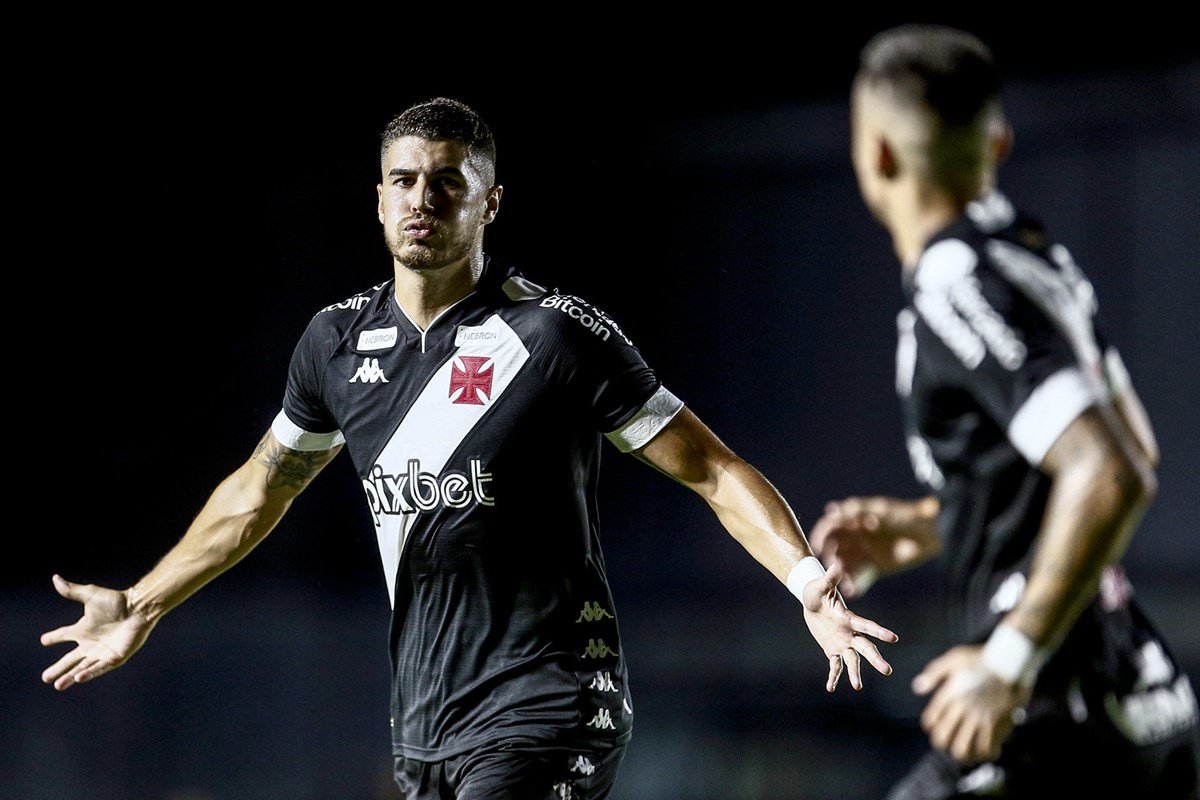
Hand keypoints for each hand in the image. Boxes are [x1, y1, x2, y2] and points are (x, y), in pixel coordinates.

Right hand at [40, 575, 155, 689]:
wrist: (138, 608)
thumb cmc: (117, 601)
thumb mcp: (91, 595)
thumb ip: (72, 590)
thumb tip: (55, 578)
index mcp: (84, 629)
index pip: (64, 635)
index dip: (54, 637)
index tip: (44, 640)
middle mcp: (92, 643)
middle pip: (71, 659)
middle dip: (58, 669)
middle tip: (45, 678)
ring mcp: (103, 651)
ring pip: (83, 667)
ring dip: (70, 676)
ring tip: (58, 685)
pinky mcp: (115, 657)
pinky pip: (100, 667)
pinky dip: (89, 673)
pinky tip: (78, 678)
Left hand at [801, 562, 898, 690]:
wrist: (812, 602)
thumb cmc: (817, 590)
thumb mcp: (821, 585)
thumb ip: (830, 578)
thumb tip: (836, 565)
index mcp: (848, 618)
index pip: (866, 625)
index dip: (879, 632)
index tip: (893, 638)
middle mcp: (850, 633)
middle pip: (865, 647)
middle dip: (875, 658)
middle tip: (887, 671)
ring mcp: (843, 642)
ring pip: (853, 660)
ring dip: (855, 673)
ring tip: (857, 687)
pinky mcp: (833, 649)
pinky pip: (835, 665)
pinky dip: (833, 676)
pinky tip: (830, 687)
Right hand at [809, 496, 939, 596]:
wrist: (932, 533)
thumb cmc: (906, 515)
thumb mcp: (881, 509)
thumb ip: (857, 510)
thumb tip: (830, 510)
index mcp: (854, 520)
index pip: (831, 526)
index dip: (821, 535)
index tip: (818, 546)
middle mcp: (855, 537)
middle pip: (834, 547)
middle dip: (830, 557)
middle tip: (833, 567)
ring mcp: (864, 552)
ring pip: (845, 563)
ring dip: (840, 572)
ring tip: (843, 581)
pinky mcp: (875, 567)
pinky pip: (861, 577)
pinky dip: (855, 584)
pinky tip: (853, 591)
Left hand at [914, 645, 1031, 763]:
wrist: (1011, 662)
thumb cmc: (982, 659)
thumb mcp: (954, 658)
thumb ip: (934, 672)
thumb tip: (917, 688)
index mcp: (950, 694)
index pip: (930, 720)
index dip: (932, 726)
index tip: (939, 726)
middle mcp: (961, 708)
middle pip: (942, 739)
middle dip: (944, 743)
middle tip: (952, 741)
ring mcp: (979, 717)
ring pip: (962, 749)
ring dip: (964, 754)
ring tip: (968, 750)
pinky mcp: (996, 724)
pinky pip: (986, 748)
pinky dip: (986, 753)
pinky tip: (990, 748)